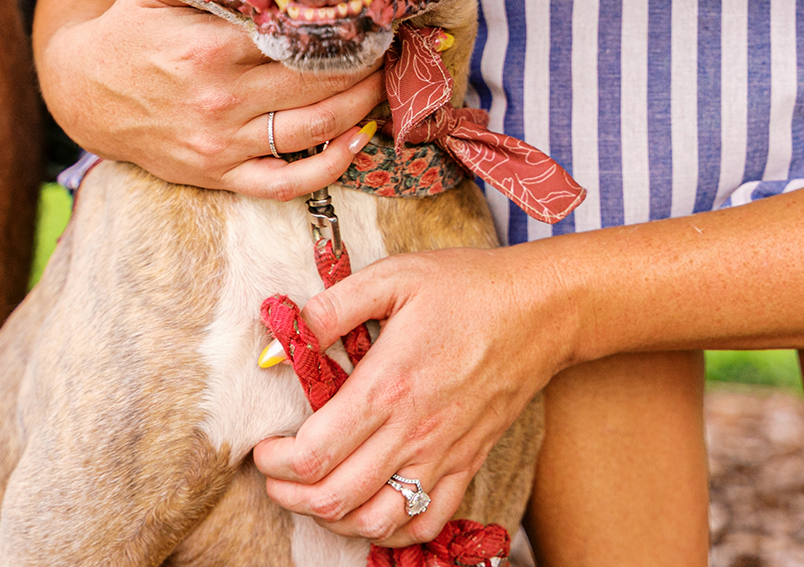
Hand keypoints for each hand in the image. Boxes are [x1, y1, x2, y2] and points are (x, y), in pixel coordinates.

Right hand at [38, 0, 383, 197]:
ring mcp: (221, 141)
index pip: (297, 34)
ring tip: (387, 79)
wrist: (82, 92)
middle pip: (318, 81)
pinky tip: (359, 140)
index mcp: (208, 46)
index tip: (375, 6)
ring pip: (313, 129)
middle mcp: (219, 97)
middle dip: (366, 60)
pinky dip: (329, 168)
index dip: (344, 21)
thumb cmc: (132, 29)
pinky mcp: (218, 173)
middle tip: (394, 40)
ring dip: (362, 105)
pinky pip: (284, 183)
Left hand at [251, 245, 575, 544]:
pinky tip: (370, 509)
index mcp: (387, 386)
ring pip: (377, 521)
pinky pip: (427, 521)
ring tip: (314, 496)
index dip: (274, 462)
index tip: (263, 448)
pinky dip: (391, 529)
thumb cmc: (467, 287)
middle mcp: (414, 431)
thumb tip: (287, 336)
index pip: (314, 453)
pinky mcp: (468, 462)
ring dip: (334, 519)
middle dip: (289, 496)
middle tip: (274, 478)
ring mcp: (444, 454)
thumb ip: (335, 305)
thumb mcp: (395, 275)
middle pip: (336, 497)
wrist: (541, 309)